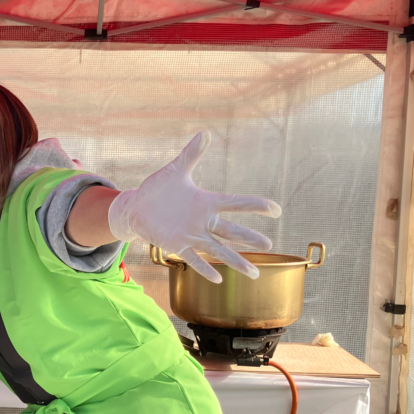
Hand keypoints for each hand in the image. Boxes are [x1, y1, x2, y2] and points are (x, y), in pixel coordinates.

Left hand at [108, 131, 280, 282]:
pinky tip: (218, 279)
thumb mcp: (176, 170)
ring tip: (254, 273)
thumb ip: (192, 154)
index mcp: (206, 202)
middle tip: (268, 244)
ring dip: (236, 261)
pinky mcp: (177, 246)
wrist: (137, 206)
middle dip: (249, 237)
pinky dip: (205, 268)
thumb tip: (205, 133)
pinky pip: (194, 258)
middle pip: (232, 231)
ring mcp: (192, 235)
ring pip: (219, 250)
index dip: (255, 206)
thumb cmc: (159, 188)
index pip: (235, 203)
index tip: (275, 209)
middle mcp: (203, 221)